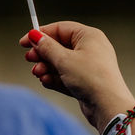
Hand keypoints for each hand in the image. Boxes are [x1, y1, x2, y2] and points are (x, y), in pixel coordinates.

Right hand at [19, 21, 134, 130]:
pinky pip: (66, 76)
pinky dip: (55, 79)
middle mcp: (90, 49)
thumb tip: (36, 36)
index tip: (26, 41)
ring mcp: (88, 66)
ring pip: (62, 63)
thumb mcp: (64, 60)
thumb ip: (47, 47)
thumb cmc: (93, 79)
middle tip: (30, 59)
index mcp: (89, 36)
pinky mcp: (86, 82)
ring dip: (47, 68)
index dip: (42, 34)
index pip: (61, 28)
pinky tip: (47, 82)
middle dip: (43, 54)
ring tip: (38, 73)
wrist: (108, 106)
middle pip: (60, 46)